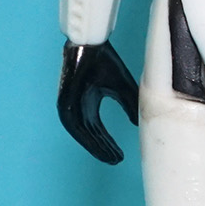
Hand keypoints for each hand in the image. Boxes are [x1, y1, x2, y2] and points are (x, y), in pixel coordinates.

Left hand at [57, 41, 139, 164]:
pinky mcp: (65, 103)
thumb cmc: (103, 61)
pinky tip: (98, 147)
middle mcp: (79, 107)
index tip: (119, 156)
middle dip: (104, 149)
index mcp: (89, 103)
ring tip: (110, 158)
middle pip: (91, 135)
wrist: (91, 45)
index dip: (108, 143)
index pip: (98, 130)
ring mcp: (70, 106)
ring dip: (96, 147)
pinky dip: (86, 138)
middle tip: (116, 161)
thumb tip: (140, 123)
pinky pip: (74, 127)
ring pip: (82, 134)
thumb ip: (130, 105)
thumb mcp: (122, 88)